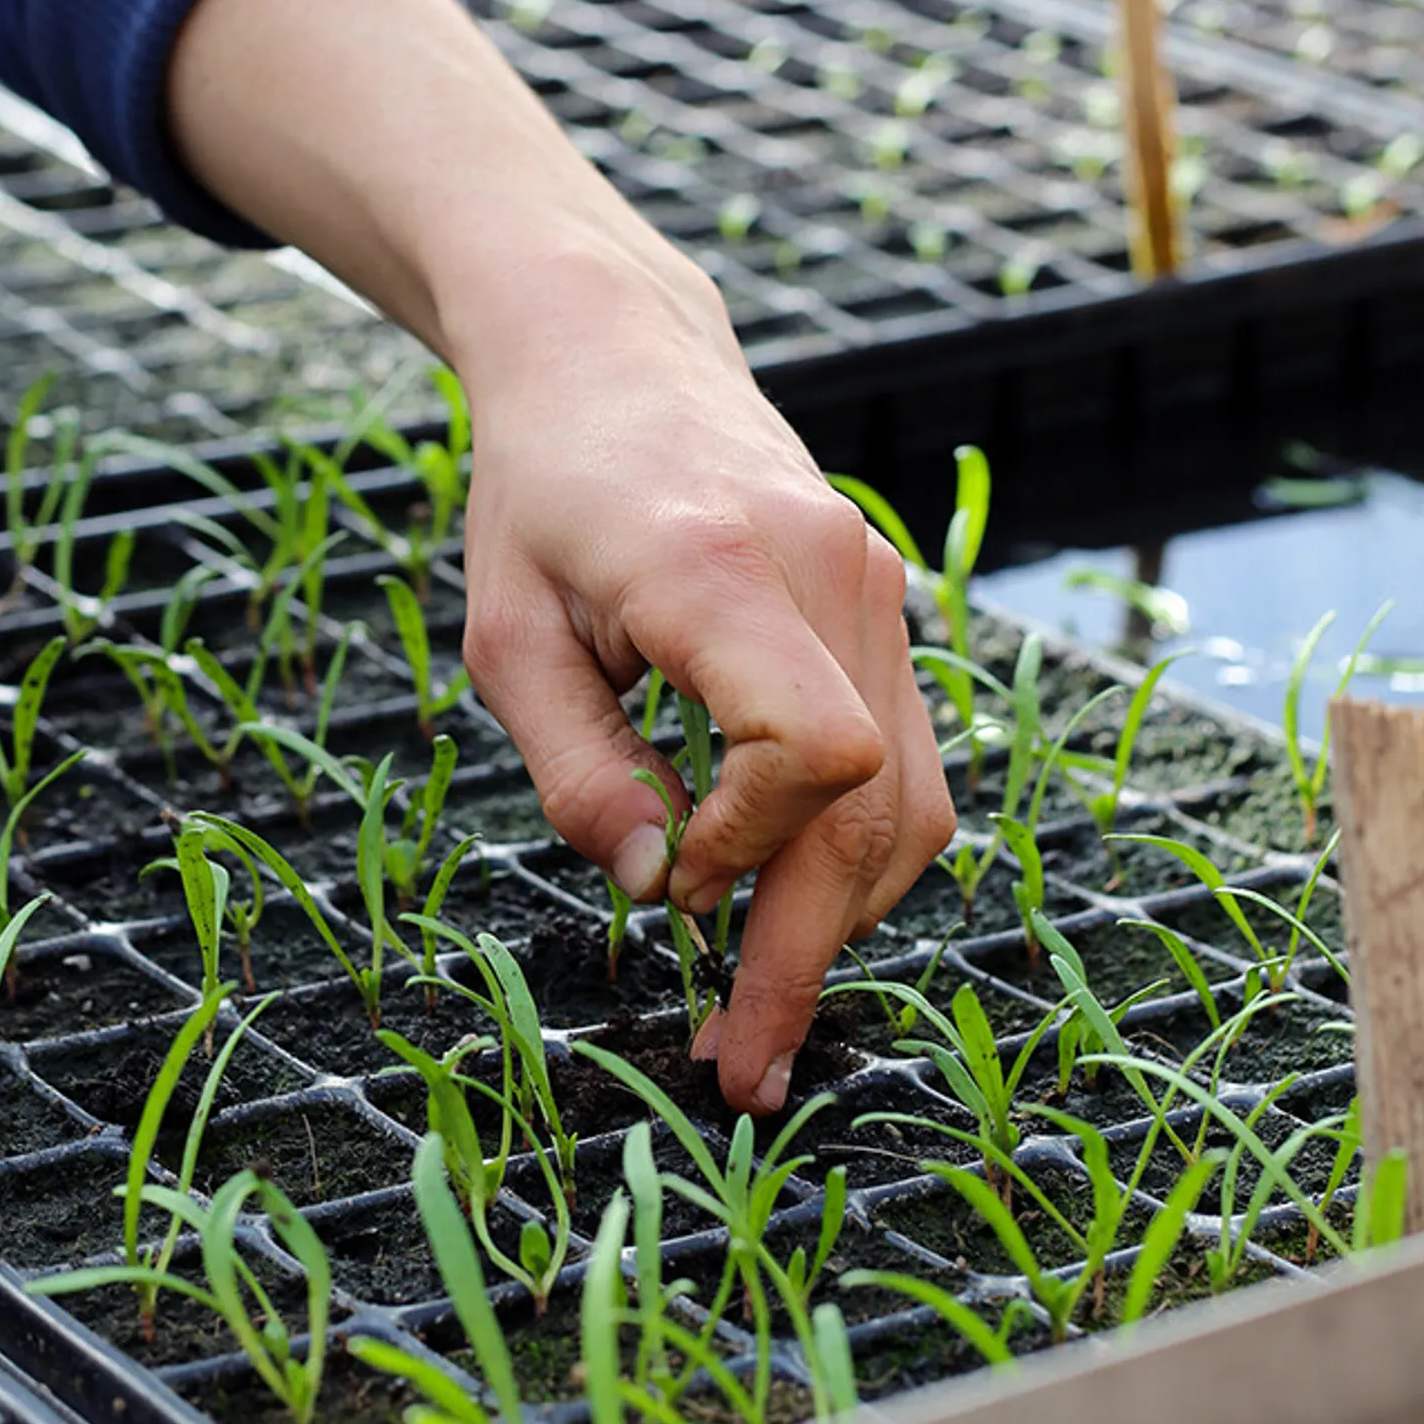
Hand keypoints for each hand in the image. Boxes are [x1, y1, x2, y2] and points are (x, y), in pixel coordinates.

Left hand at [455, 245, 953, 1112]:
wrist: (613, 357)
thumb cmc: (539, 495)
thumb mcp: (508, 641)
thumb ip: (577, 774)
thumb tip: (654, 890)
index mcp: (722, 570)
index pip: (817, 752)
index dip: (750, 851)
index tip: (667, 879)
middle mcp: (832, 574)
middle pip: (874, 805)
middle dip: (807, 952)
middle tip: (741, 1067)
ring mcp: (875, 587)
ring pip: (914, 799)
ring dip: (844, 915)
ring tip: (760, 996)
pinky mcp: (884, 607)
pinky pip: (909, 757)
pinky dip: (860, 848)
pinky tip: (788, 896)